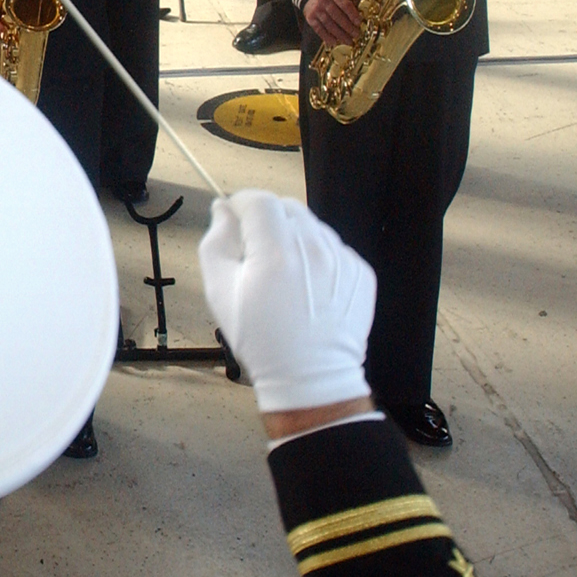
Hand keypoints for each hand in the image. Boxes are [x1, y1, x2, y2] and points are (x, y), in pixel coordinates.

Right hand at [199, 189, 374, 414]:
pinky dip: (318, 256)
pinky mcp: (360, 272)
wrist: (311, 377)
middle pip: (287, 208)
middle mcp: (315, 248)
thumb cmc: (262, 340)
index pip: (259, 200)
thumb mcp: (220, 292)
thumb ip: (216, 241)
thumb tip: (223, 211)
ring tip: (286, 275)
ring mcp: (343, 259)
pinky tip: (308, 286)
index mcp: (277, 251)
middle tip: (257, 252)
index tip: (236, 218)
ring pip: (312, 226)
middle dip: (267, 220)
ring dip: (294, 237)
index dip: (242, 204)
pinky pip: (333, 247)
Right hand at [303, 0, 361, 45]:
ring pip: (329, 25)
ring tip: (348, 41)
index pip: (345, 5)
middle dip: (348, 27)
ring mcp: (316, 10)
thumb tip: (363, 6)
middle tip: (356, 35)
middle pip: (338, 17)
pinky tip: (334, 42)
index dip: (353, 15)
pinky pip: (319, 29)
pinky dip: (327, 37)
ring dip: (340, 35)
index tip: (359, 23)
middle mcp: (323, 0)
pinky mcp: (310, 18)